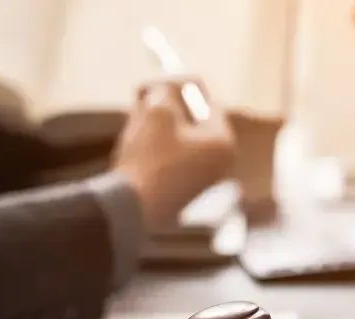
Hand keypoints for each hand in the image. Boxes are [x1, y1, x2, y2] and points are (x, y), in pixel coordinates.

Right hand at [112, 77, 234, 228]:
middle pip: (195, 121)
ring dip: (159, 122)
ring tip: (138, 112)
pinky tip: (136, 137)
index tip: (168, 76)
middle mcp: (219, 164)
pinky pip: (172, 157)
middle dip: (169, 104)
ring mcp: (200, 180)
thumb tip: (165, 90)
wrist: (131, 205)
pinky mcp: (180, 190)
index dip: (186, 87)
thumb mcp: (157, 111)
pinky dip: (156, 143)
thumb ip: (166, 92)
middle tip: (148, 92)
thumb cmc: (150, 158)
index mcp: (223, 142)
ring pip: (180, 138)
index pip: (209, 104)